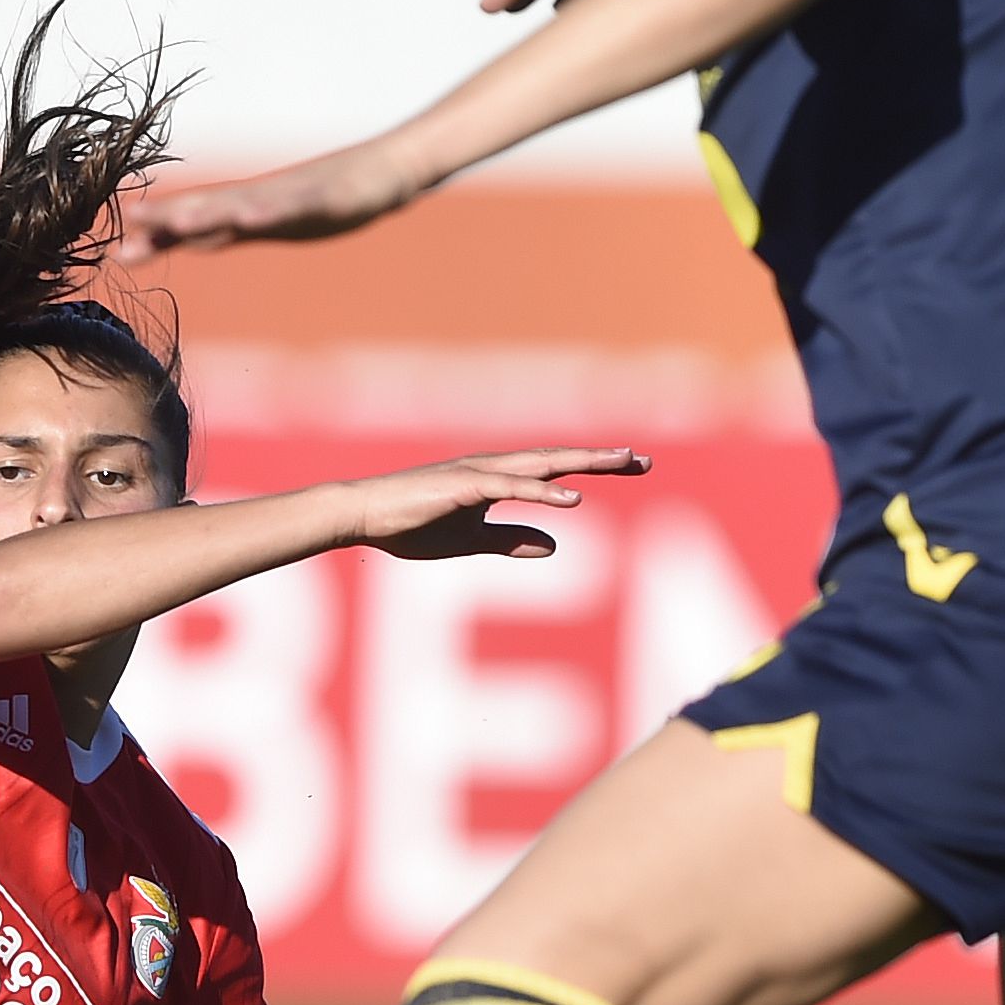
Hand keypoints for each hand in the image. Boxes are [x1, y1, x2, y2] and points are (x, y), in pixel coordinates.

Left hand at [130, 143, 418, 252]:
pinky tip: (251, 215)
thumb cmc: (330, 196)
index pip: (196, 224)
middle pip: (210, 210)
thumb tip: (185, 241)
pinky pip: (297, 205)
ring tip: (175, 222)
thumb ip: (229, 231)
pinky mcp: (328, 198)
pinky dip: (272, 210)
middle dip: (169, 220)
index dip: (158, 236)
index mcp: (248, 209)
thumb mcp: (272, 222)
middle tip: (128, 228)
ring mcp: (294, 197)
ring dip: (209, 213)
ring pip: (245, 205)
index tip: (118, 252)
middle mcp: (264, 199)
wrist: (388, 169)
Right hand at [333, 445, 648, 561]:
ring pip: (541, 464)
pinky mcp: (462, 486)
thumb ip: (509, 540)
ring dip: (582, 463)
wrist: (362, 515)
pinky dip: (542, 490)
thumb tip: (553, 545)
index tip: (630, 466)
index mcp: (496, 479)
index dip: (592, 467)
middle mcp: (493, 468)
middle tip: (643, 460)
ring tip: (620, 463)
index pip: (554, 470)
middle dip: (601, 459)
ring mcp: (478, 473)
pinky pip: (509, 487)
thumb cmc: (408, 524)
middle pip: (558, 459)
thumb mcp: (468, 541)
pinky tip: (572, 498)